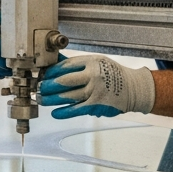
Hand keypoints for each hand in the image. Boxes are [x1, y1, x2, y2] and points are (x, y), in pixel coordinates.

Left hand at [39, 55, 154, 118]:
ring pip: (67, 96)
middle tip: (39, 88)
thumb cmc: (112, 74)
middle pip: (64, 80)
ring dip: (51, 99)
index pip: (65, 66)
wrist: (133, 88)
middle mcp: (92, 75)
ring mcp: (94, 91)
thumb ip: (75, 62)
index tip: (43, 75)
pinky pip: (76, 110)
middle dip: (48, 85)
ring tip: (42, 99)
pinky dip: (64, 112)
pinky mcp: (96, 105)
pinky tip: (55, 112)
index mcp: (91, 62)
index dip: (51, 71)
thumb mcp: (96, 62)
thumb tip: (56, 59)